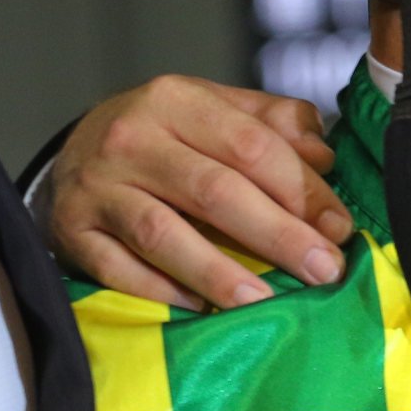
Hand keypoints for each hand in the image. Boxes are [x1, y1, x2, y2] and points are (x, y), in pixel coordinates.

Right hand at [46, 75, 352, 310]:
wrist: (78, 147)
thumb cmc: (171, 132)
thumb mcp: (222, 109)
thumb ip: (278, 124)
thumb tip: (325, 158)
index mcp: (178, 100)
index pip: (252, 147)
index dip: (303, 190)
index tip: (340, 228)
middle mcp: (132, 139)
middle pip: (215, 192)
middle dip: (278, 235)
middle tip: (324, 270)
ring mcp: (96, 188)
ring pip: (163, 234)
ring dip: (218, 273)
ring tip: (265, 301)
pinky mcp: (70, 231)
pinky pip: (117, 268)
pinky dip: (160, 290)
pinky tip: (201, 309)